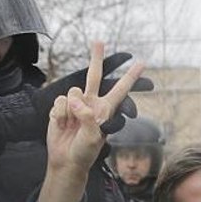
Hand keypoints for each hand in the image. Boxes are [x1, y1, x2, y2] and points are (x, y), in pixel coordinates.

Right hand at [10, 51, 153, 141]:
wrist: (66, 160)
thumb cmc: (84, 152)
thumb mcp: (92, 137)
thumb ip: (86, 117)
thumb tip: (74, 101)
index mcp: (106, 110)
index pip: (121, 89)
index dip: (131, 76)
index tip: (141, 62)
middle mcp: (92, 103)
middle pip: (95, 75)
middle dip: (97, 58)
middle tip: (99, 41)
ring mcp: (76, 104)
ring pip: (73, 92)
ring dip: (70, 110)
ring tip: (71, 125)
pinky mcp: (61, 107)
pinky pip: (60, 102)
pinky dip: (59, 114)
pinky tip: (62, 125)